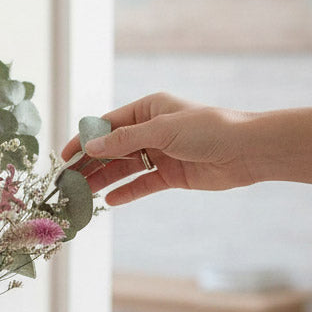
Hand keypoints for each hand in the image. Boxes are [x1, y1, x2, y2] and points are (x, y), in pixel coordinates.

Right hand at [61, 93, 257, 204]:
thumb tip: (90, 147)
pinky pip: (143, 184)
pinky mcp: (172, 175)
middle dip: (90, 164)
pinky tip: (109, 201)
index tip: (64, 156)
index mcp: (147, 110)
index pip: (106, 125)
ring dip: (104, 180)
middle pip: (112, 149)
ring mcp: (161, 154)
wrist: (247, 151)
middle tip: (68, 181)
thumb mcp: (160, 130)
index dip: (84, 140)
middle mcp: (151, 130)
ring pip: (124, 168)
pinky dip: (126, 192)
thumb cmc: (208, 129)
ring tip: (82, 194)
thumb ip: (123, 141)